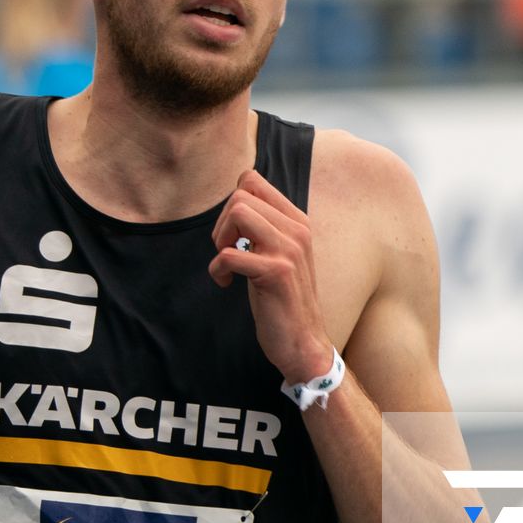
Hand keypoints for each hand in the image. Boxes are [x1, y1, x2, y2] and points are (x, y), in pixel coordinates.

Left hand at [209, 169, 335, 384]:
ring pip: (238, 213)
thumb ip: (266, 228)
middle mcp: (297, 230)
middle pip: (241, 196)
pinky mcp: (276, 273)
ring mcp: (289, 250)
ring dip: (220, 239)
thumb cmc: (284, 300)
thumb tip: (236, 204)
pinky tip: (227, 283)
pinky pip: (229, 253)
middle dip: (222, 224)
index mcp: (298, 222)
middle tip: (226, 252)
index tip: (234, 234)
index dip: (231, 204)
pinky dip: (218, 269)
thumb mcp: (279, 255)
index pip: (253, 180)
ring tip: (227, 264)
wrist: (304, 343)